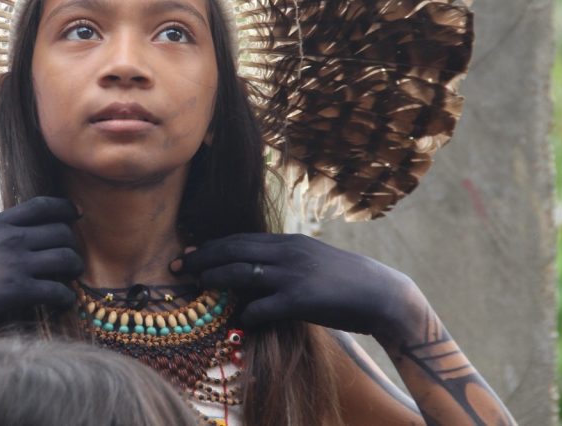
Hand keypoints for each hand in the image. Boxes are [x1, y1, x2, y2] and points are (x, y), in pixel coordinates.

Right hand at [0, 195, 83, 333]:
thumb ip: (1, 232)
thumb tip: (26, 232)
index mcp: (0, 222)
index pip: (44, 205)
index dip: (66, 208)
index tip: (76, 214)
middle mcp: (12, 238)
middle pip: (63, 232)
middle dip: (71, 246)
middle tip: (69, 259)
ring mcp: (16, 263)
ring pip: (68, 259)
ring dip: (74, 269)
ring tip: (69, 278)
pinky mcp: (18, 291)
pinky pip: (58, 291)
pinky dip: (66, 298)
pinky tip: (61, 302)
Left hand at [178, 233, 423, 338]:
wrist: (382, 294)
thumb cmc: (345, 281)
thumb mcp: (311, 260)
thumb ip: (283, 262)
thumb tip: (254, 272)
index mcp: (289, 242)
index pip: (240, 239)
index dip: (212, 246)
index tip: (189, 252)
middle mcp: (287, 253)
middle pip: (234, 251)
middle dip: (203, 259)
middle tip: (179, 268)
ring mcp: (294, 275)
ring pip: (242, 273)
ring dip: (216, 280)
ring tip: (198, 287)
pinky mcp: (302, 299)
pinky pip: (264, 307)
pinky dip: (247, 314)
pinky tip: (240, 321)